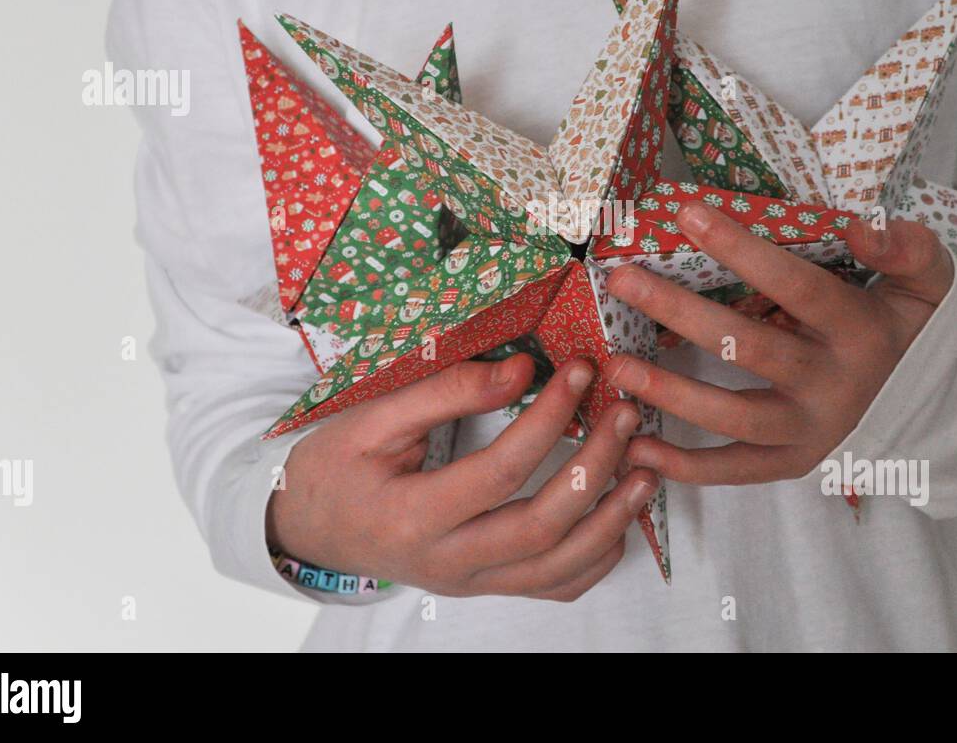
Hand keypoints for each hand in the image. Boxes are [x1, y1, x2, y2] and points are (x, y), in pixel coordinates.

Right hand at [267, 356, 654, 600]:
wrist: (310, 528)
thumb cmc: (336, 467)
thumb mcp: (375, 418)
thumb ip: (448, 392)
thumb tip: (522, 369)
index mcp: (414, 516)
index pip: (499, 471)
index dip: (546, 419)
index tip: (579, 371)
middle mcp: (448, 563)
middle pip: (542, 526)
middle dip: (595, 468)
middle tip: (626, 415)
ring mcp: (471, 583)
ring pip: (560, 569)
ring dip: (612, 520)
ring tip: (646, 469)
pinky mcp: (487, 587)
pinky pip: (556, 587)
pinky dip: (597, 556)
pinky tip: (619, 515)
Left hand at [605, 200, 953, 484]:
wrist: (937, 409)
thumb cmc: (908, 328)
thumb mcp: (926, 280)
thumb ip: (905, 247)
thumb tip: (864, 225)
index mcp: (859, 330)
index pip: (795, 285)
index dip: (742, 251)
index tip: (688, 215)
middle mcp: (833, 385)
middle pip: (748, 348)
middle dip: (680, 311)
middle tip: (622, 279)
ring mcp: (811, 431)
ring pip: (733, 416)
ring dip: (671, 392)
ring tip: (616, 366)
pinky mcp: (793, 463)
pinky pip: (734, 471)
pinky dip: (685, 466)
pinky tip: (636, 445)